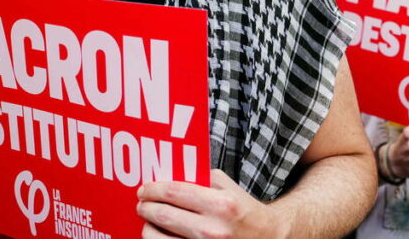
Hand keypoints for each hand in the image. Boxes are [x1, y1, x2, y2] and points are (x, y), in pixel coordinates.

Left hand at [138, 169, 283, 238]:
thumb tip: (169, 176)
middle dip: (146, 207)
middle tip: (141, 203)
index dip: (154, 189)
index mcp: (221, 205)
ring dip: (147, 227)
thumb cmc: (244, 211)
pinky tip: (160, 234)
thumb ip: (201, 179)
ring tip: (149, 220)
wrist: (267, 238)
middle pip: (163, 216)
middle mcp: (213, 230)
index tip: (144, 189)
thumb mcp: (229, 188)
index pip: (175, 193)